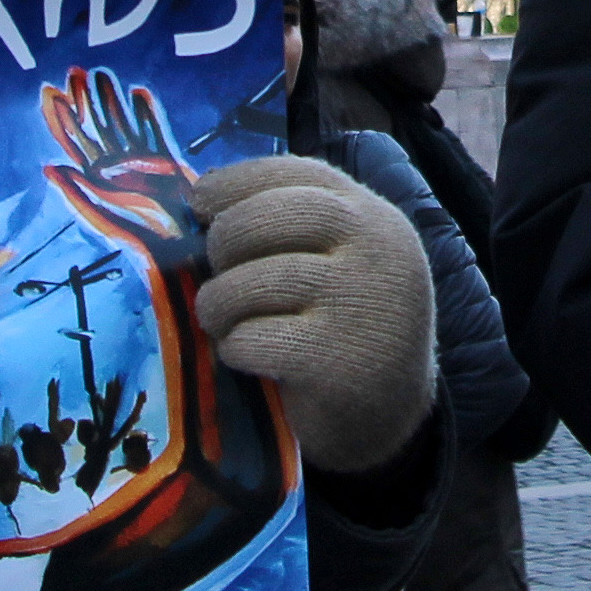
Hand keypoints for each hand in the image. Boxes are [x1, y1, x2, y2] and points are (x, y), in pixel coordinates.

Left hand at [43, 68, 195, 258]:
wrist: (178, 247)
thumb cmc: (139, 235)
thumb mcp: (103, 214)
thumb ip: (77, 192)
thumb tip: (50, 168)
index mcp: (96, 177)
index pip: (74, 141)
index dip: (61, 118)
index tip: (50, 93)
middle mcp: (116, 165)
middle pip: (96, 125)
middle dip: (85, 99)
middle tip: (74, 71)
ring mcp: (140, 161)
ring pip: (122, 123)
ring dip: (111, 99)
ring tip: (102, 74)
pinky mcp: (164, 160)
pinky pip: (153, 129)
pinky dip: (146, 112)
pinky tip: (138, 92)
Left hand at [190, 158, 435, 470]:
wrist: (388, 416)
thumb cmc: (344, 329)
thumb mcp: (341, 262)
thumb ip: (296, 227)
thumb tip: (203, 198)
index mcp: (375, 218)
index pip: (300, 174)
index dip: (240, 181)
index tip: (202, 201)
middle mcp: (377, 250)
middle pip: (273, 217)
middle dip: (225, 241)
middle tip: (214, 270)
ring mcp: (361, 304)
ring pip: (255, 280)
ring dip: (218, 302)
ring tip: (219, 318)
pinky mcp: (338, 360)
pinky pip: (255, 338)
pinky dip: (235, 346)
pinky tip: (245, 354)